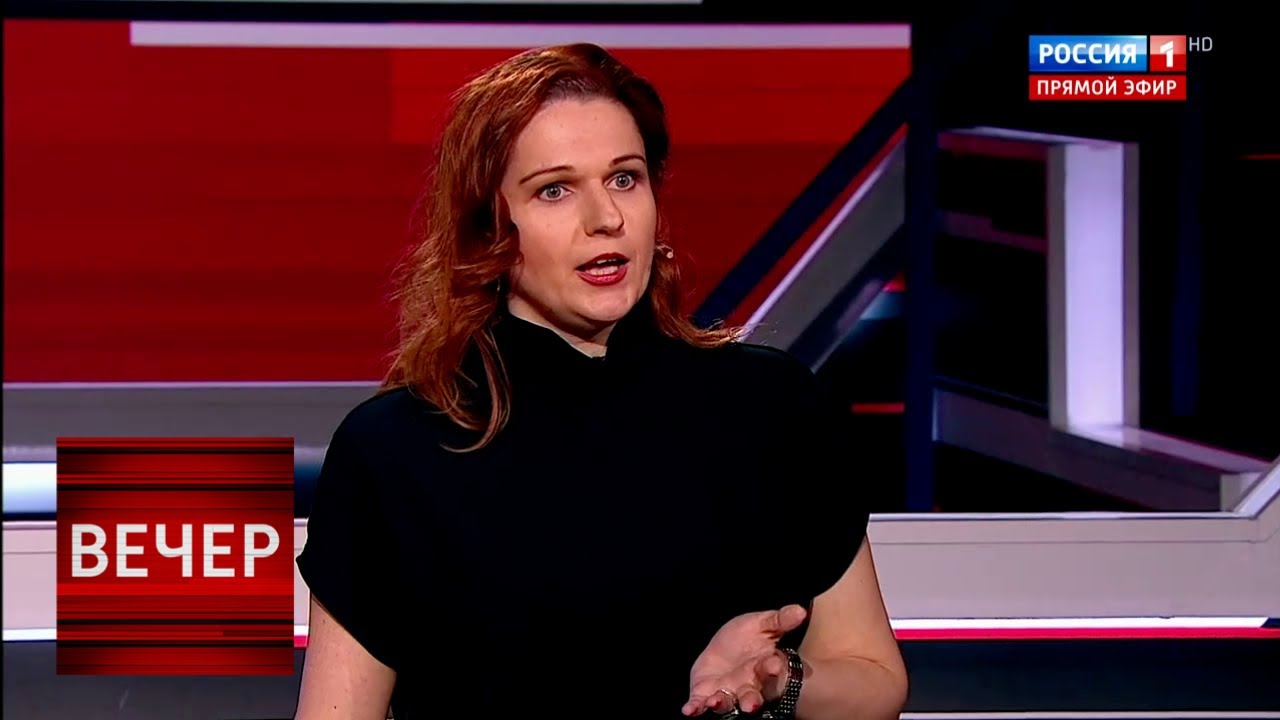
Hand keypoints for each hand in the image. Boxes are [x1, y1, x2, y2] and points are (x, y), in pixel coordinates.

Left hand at [682, 604, 806, 715]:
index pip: (771, 670)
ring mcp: (726, 691)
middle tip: (750, 705)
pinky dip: (696, 708)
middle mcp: (747, 684)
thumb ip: (780, 620)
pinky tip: (690, 710)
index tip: (773, 664)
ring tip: (716, 702)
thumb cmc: (748, 636)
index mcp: (764, 667)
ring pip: (727, 703)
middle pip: (752, 697)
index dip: (773, 668)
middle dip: (751, 701)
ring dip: (722, 704)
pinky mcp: (705, 694)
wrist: (724, 647)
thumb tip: (801, 610)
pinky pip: (700, 704)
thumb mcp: (763, 623)